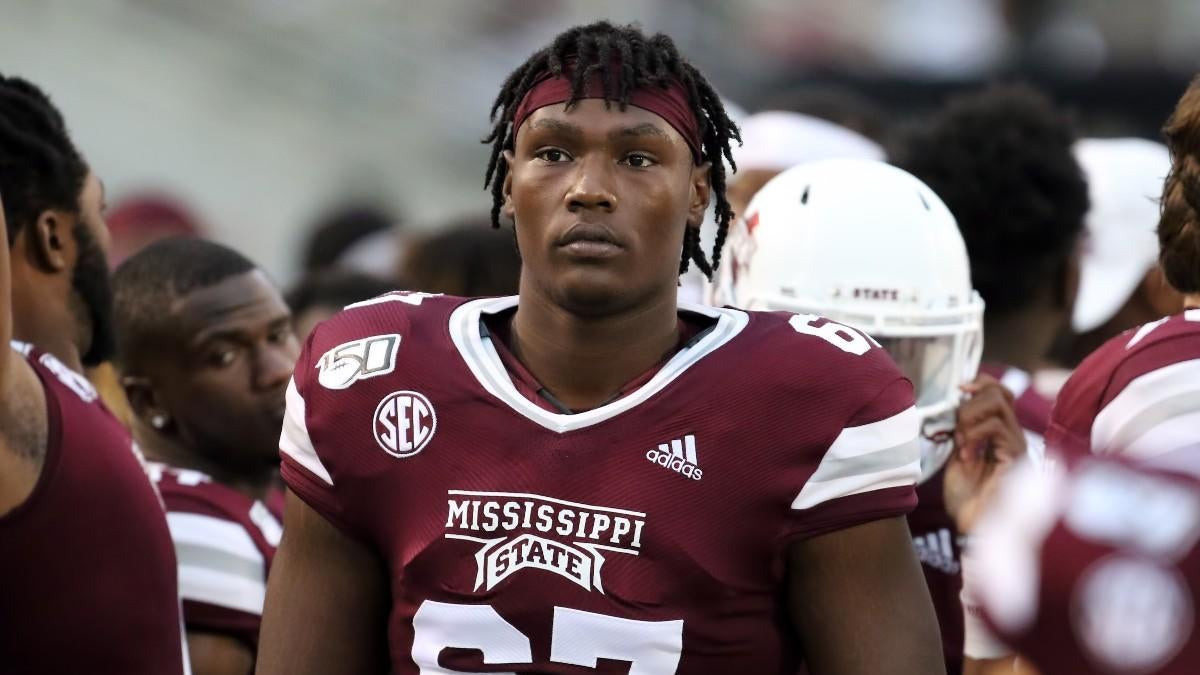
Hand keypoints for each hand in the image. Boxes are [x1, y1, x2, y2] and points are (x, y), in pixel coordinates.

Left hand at [944, 374, 1026, 533]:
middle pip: (1001, 392)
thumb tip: (955, 404)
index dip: (981, 383)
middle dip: (971, 402)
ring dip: (969, 418)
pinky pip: (995, 428)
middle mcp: (1013, 437)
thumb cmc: (966, 498)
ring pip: (998, 404)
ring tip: (961, 443)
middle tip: (957, 428)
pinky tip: (967, 456)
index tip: (959, 389)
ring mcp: (1017, 446)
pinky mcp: (1017, 457)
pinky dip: (974, 435)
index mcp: (999, 435)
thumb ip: (961, 431)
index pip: (1001, 393)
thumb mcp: (958, 456)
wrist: (972, 528)